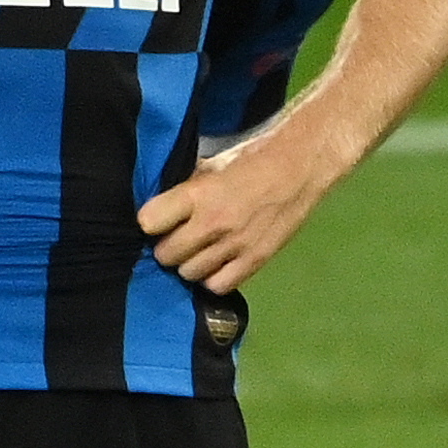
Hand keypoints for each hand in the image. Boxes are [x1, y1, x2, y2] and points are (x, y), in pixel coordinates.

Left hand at [139, 125, 337, 293]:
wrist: (299, 169)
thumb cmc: (252, 161)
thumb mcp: (211, 166)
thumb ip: (185, 190)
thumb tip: (161, 209)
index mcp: (198, 194)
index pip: (149, 221)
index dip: (150, 222)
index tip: (156, 220)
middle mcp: (212, 223)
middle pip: (166, 254)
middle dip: (168, 247)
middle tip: (180, 238)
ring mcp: (234, 246)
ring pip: (188, 273)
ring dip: (190, 263)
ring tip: (201, 251)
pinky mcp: (254, 261)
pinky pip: (218, 285)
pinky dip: (213, 278)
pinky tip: (218, 264)